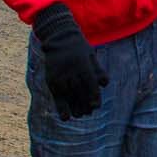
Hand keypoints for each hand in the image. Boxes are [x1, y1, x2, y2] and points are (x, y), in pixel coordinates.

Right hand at [31, 3, 108, 120]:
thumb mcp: (91, 55)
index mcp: (82, 64)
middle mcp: (70, 71)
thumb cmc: (79, 48)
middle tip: (89, 112)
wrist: (59, 39)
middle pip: (79, 91)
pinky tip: (65, 117)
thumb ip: (98, 70)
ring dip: (74, 107)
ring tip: (80, 115)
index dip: (92, 95)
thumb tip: (104, 84)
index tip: (95, 106)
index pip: (89, 83)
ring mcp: (60, 76)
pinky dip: (61, 107)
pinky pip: (57, 96)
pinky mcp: (51, 80)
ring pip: (68, 95)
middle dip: (84, 103)